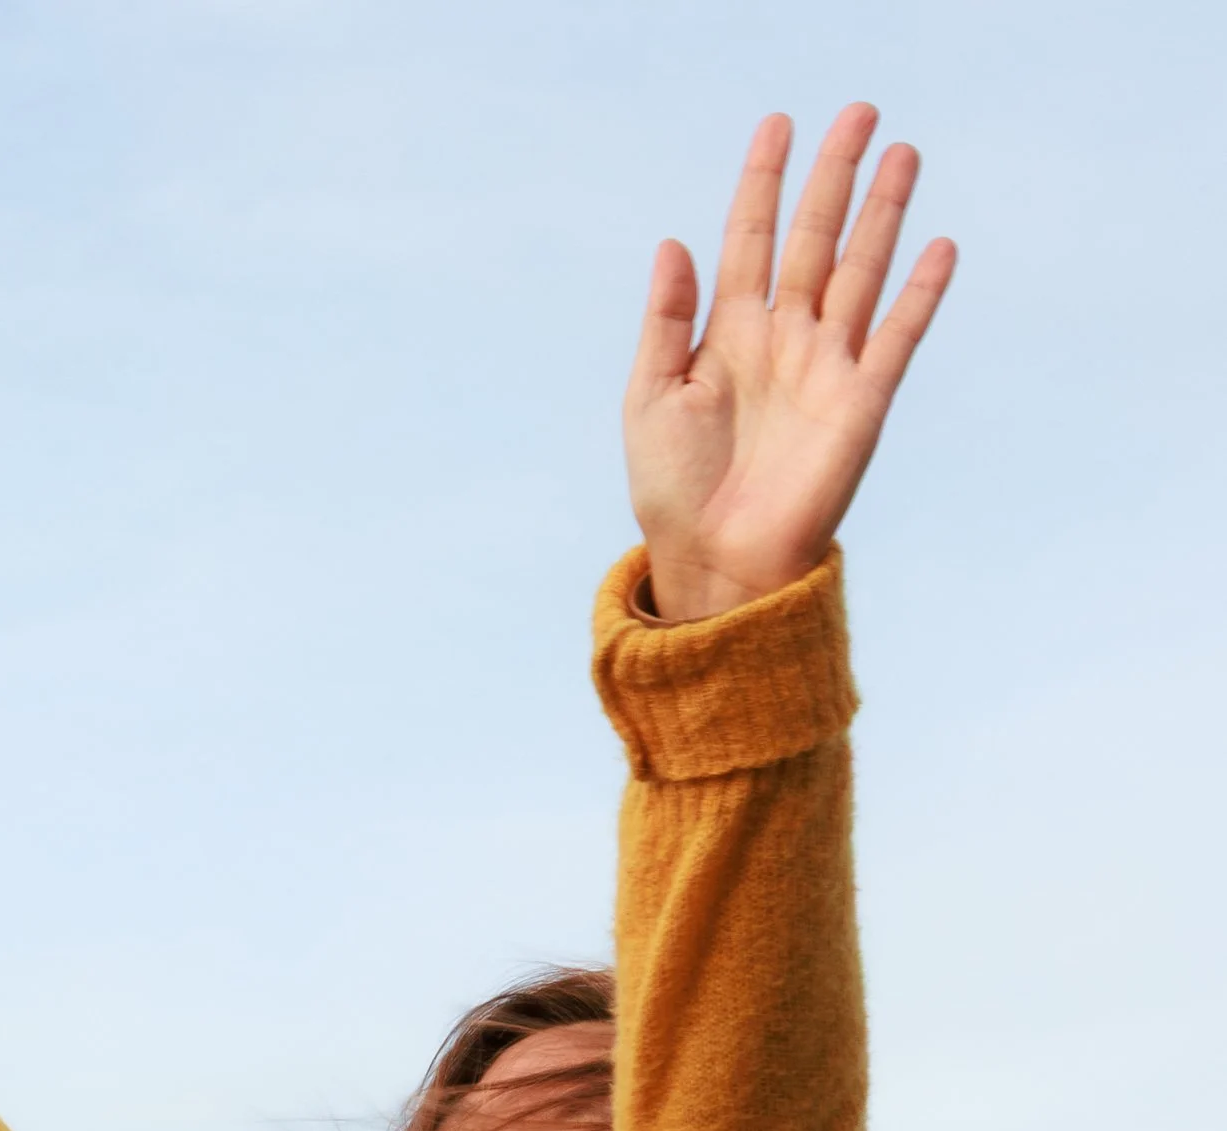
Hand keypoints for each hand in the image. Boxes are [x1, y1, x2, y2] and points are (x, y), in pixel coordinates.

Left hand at [625, 108, 954, 624]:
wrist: (716, 560)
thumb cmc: (672, 490)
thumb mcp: (650, 398)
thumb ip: (666, 320)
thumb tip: (673, 242)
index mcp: (728, 333)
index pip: (751, 238)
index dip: (763, 182)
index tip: (778, 125)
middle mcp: (783, 338)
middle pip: (815, 238)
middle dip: (834, 176)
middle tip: (858, 111)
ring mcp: (826, 366)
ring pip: (860, 270)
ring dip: (882, 213)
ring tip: (901, 154)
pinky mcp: (861, 402)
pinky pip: (896, 336)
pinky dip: (919, 294)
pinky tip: (938, 247)